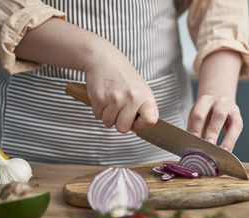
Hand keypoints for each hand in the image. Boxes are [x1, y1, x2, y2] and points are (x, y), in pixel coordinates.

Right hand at [14, 18, 158, 132]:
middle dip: (119, 121)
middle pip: (124, 128)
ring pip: (108, 123)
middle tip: (119, 109)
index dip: (141, 125)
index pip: (150, 121)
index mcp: (145, 96)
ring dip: (107, 115)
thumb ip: (142, 108)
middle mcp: (132, 98)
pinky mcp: (99, 98)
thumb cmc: (122, 75)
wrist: (103, 58)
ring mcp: (115, 99)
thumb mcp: (140, 88)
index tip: (136, 120)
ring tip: (111, 100)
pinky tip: (103, 97)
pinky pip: (97, 116)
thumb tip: (138, 127)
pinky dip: (98, 109)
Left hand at [187, 50, 242, 150]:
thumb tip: (190, 146)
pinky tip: (227, 151)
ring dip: (226, 138)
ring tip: (221, 151)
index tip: (193, 144)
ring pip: (233, 123)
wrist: (220, 98)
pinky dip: (232, 141)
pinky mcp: (238, 117)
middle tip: (209, 146)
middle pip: (218, 116)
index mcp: (205, 101)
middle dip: (213, 132)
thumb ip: (194, 128)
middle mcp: (219, 102)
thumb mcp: (197, 114)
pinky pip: (237, 129)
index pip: (198, 115)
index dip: (195, 130)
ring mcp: (230, 109)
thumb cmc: (206, 111)